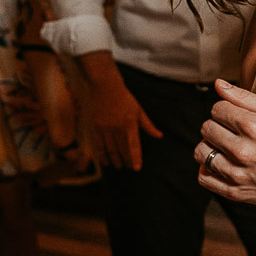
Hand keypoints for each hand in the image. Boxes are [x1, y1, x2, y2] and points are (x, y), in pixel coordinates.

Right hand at [79, 56, 161, 171]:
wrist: (105, 87)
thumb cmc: (124, 98)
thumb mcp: (139, 110)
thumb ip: (148, 125)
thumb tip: (159, 136)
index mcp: (130, 123)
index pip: (133, 145)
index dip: (135, 158)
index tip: (137, 168)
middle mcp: (117, 128)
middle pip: (122, 150)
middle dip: (126, 161)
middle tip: (129, 168)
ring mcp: (105, 128)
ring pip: (110, 150)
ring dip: (115, 160)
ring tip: (119, 167)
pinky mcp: (96, 128)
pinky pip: (99, 146)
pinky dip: (103, 155)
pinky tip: (106, 162)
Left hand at [194, 79, 255, 207]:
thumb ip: (245, 97)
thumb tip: (219, 84)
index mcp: (254, 126)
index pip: (217, 109)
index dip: (225, 109)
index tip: (235, 116)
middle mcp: (243, 150)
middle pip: (207, 128)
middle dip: (216, 125)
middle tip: (232, 131)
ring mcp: (238, 173)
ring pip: (201, 153)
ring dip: (210, 146)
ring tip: (225, 147)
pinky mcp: (236, 192)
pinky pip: (204, 179)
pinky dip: (207, 170)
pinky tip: (220, 164)